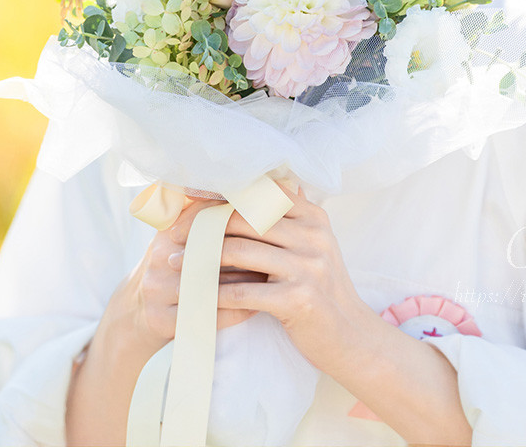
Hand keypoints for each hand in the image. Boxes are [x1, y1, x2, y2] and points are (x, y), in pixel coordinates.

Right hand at [104, 196, 259, 361]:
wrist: (136, 313)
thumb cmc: (176, 267)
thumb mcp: (183, 234)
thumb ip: (210, 210)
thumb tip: (259, 186)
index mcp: (168, 231)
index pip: (207, 216)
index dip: (241, 218)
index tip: (272, 220)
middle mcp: (160, 257)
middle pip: (213, 250)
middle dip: (248, 251)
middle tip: (279, 251)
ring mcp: (158, 289)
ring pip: (213, 284)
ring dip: (247, 283)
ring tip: (274, 278)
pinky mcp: (162, 320)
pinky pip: (209, 314)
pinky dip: (238, 310)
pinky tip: (259, 305)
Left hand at [185, 181, 374, 373]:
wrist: (351, 336)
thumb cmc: (322, 288)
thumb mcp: (313, 244)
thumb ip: (286, 218)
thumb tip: (246, 189)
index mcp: (313, 216)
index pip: (257, 194)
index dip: (220, 199)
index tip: (190, 208)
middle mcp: (313, 236)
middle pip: (243, 219)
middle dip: (203, 226)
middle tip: (174, 236)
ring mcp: (308, 267)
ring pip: (239, 252)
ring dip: (200, 259)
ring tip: (176, 264)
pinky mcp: (298, 300)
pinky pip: (243, 292)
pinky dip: (214, 293)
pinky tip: (196, 295)